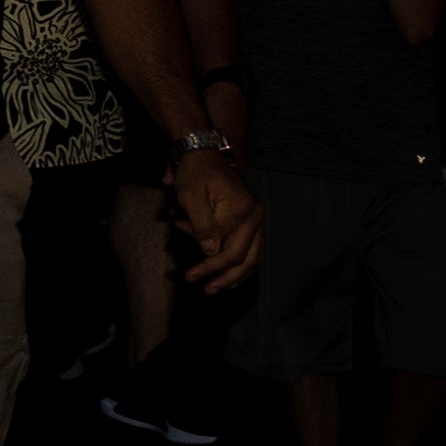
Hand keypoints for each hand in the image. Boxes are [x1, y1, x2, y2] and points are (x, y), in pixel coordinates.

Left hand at [166, 145, 263, 292]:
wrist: (206, 155)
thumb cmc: (195, 174)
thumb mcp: (190, 196)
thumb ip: (202, 225)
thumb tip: (210, 252)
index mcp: (242, 210)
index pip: (226, 250)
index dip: (206, 265)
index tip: (187, 275)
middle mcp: (256, 216)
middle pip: (243, 257)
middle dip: (221, 276)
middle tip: (204, 290)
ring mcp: (258, 220)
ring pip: (253, 258)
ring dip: (234, 277)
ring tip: (216, 289)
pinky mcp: (254, 223)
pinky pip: (253, 252)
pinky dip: (243, 267)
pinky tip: (230, 280)